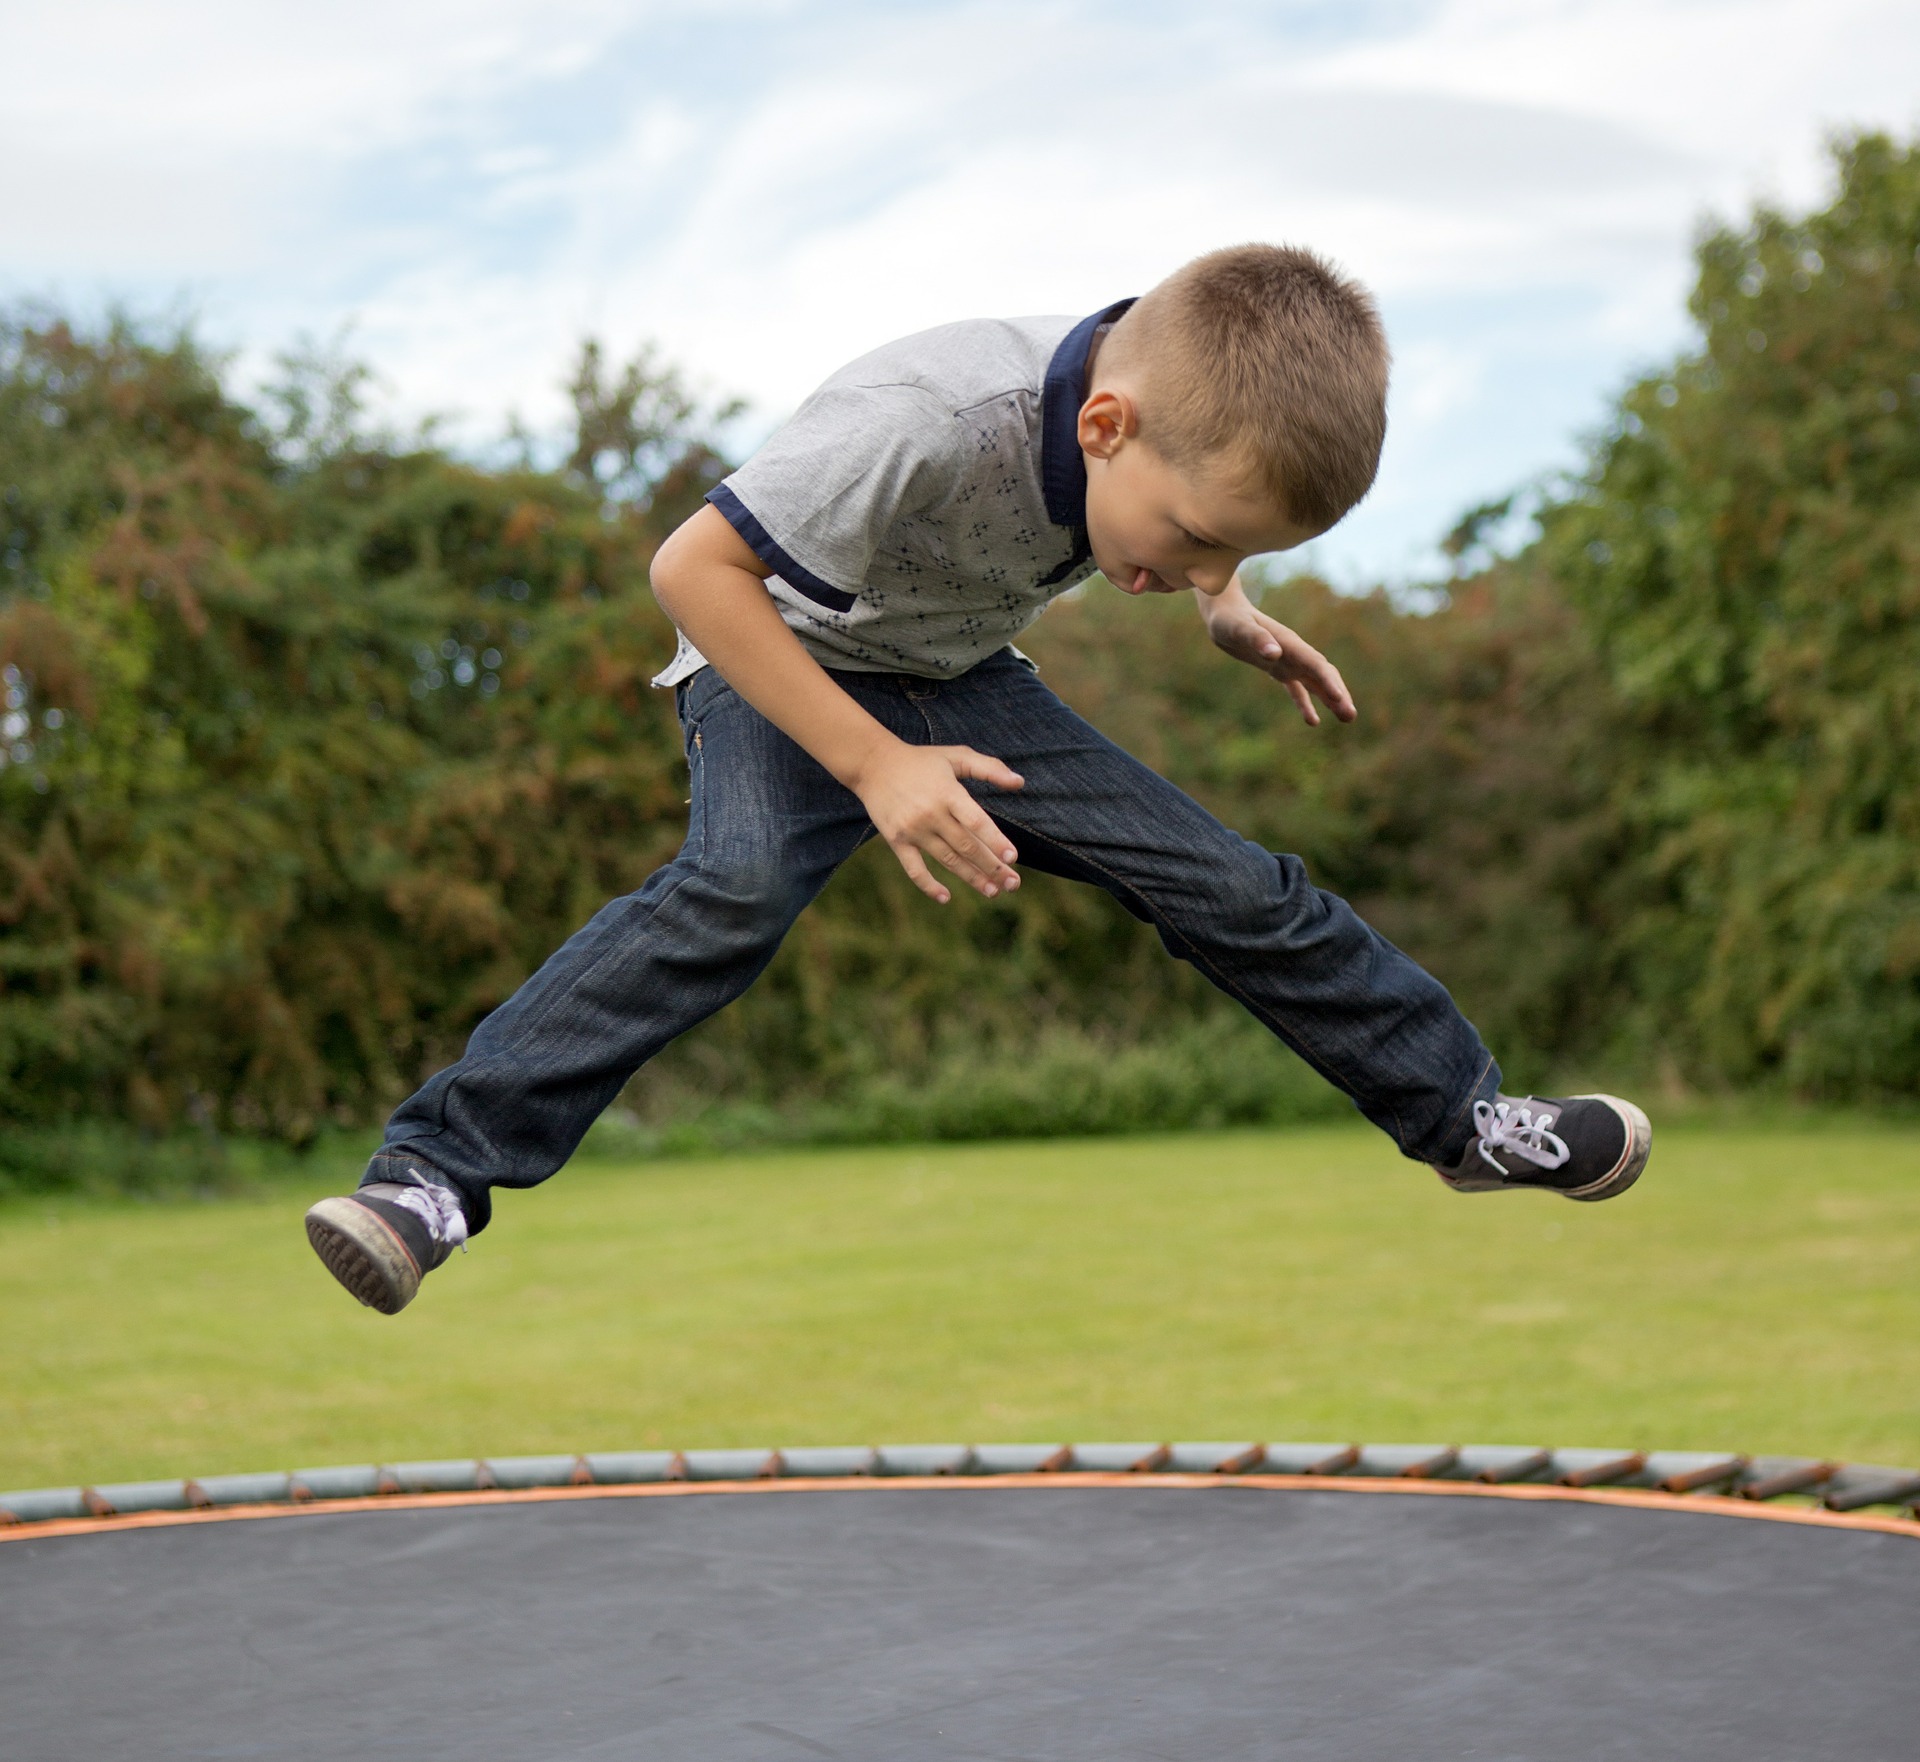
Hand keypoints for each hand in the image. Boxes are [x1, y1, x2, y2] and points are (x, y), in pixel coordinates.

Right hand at [851, 741, 1024, 904]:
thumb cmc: (921, 760)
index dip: (995, 841)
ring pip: (947, 860)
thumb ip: (989, 768)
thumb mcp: (956, 756)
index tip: (1012, 858)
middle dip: (992, 867)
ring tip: (993, 892)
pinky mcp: (896, 841)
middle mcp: (931, 814)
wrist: (873, 764)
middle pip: (966, 846)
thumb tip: (1019, 782)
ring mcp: (913, 830)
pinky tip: (945, 897)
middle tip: (1013, 884)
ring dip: (971, 878)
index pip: (976, 822)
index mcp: (948, 793)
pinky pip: (914, 869)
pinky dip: (928, 885)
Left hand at [1199, 593, 1355, 726]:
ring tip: (1347, 719)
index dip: (1329, 683)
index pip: (1315, 666)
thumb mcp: (1239, 629)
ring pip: (1316, 683)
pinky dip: (1306, 704)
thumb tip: (1275, 654)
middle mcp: (1294, 653)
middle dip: (1338, 695)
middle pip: (1323, 675)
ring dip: (1331, 700)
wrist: (1224, 612)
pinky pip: (1297, 689)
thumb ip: (1257, 639)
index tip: (1341, 700)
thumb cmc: (1230, 619)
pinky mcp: (1278, 669)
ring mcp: (1288, 661)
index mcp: (1290, 645)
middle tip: (1351, 716)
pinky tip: (1313, 722)